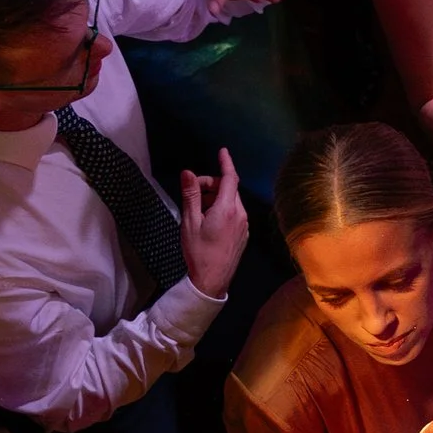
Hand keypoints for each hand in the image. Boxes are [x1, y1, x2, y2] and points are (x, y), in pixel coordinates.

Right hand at [179, 152, 246, 299]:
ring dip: (216, 198)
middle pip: (229, 189)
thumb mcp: (189, 222)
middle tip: (193, 192)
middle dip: (212, 184)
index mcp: (227, 209)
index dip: (226, 162)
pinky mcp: (243, 235)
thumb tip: (187, 172)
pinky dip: (222, 210)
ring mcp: (244, 226)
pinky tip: (208, 222)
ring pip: (231, 202)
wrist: (212, 281)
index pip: (230, 178)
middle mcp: (241, 214)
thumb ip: (190, 195)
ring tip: (197, 210)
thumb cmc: (198, 251)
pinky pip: (234, 214)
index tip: (222, 151)